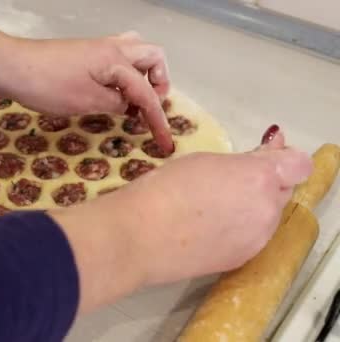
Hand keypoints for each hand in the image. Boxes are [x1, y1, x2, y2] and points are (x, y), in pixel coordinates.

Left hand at [1, 33, 172, 150]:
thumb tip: (128, 104)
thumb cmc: (48, 86)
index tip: (165, 144)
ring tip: (133, 101)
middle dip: (159, 84)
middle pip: (153, 58)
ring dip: (143, 76)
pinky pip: (117, 59)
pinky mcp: (85, 53)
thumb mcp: (87, 102)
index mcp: (117, 60)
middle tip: (148, 108)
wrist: (12, 66)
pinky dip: (124, 75)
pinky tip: (111, 95)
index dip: (158, 120)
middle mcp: (113, 47)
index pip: (146, 93)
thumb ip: (115, 104)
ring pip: (135, 54)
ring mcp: (98, 47)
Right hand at [50, 127, 312, 312]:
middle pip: (282, 191)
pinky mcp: (241, 259)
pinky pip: (250, 237)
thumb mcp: (202, 161)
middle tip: (227, 180)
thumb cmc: (162, 188)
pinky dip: (238, 229)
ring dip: (250, 207)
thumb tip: (260, 161)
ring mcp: (257, 239)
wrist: (139, 237)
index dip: (281, 158)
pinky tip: (206, 228)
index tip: (261, 154)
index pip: (298, 165)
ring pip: (266, 216)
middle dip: (263, 183)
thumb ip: (240, 163)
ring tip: (210, 207)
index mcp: (260, 177)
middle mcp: (268, 210)